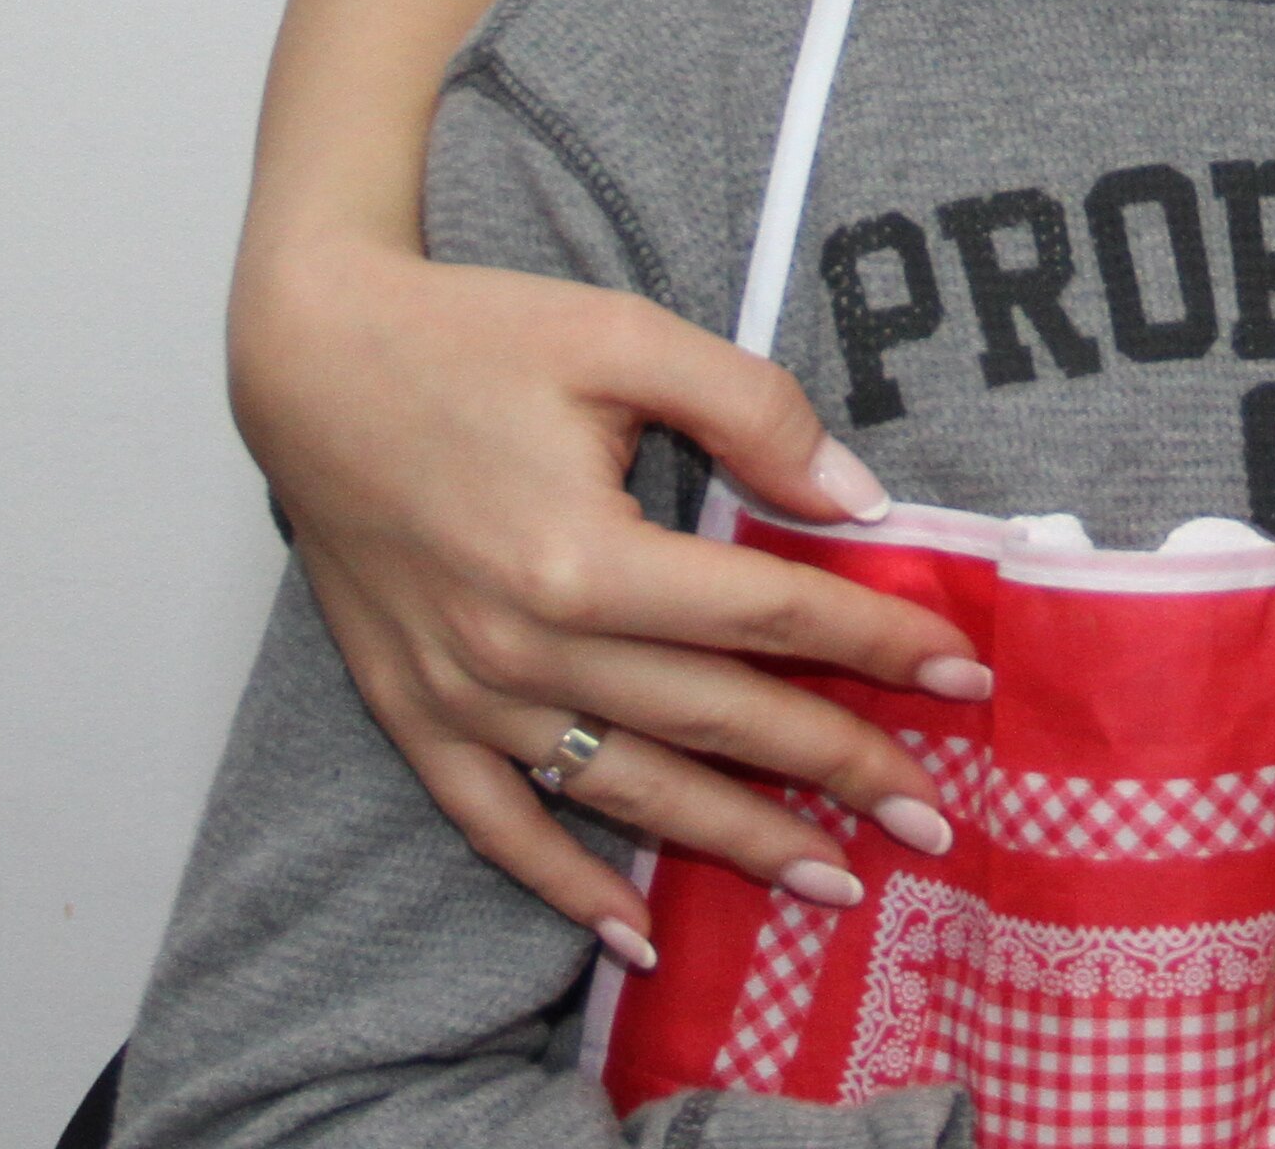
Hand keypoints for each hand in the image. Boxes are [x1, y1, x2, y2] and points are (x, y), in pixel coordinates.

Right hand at [230, 234, 989, 948]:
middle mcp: (525, 644)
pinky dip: (567, 890)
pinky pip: (499, 825)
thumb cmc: (472, 334)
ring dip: (736, 842)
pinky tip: (637, 939)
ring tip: (833, 877)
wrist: (312, 358)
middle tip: (932, 816)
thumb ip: (751, 411)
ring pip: (628, 791)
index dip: (876, 641)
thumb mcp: (626, 336)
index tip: (962, 673)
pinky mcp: (413, 712)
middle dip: (839, 767)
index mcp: (585, 552)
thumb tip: (857, 499)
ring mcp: (464, 692)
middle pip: (718, 719)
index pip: (768, 614)